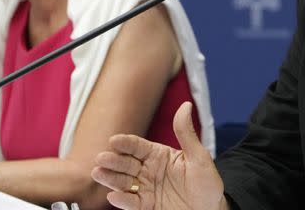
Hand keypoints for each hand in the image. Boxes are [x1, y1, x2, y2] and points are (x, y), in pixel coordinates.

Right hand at [91, 102, 225, 209]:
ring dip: (110, 178)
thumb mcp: (199, 157)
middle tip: (101, 158)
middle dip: (113, 160)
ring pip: (124, 182)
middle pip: (126, 163)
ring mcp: (146, 189)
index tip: (114, 140)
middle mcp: (148, 170)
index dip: (126, 143)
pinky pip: (132, 203)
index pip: (138, 146)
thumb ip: (187, 133)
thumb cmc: (206, 183)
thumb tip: (186, 105)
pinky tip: (113, 196)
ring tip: (98, 173)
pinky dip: (122, 200)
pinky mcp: (146, 207)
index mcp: (158, 155)